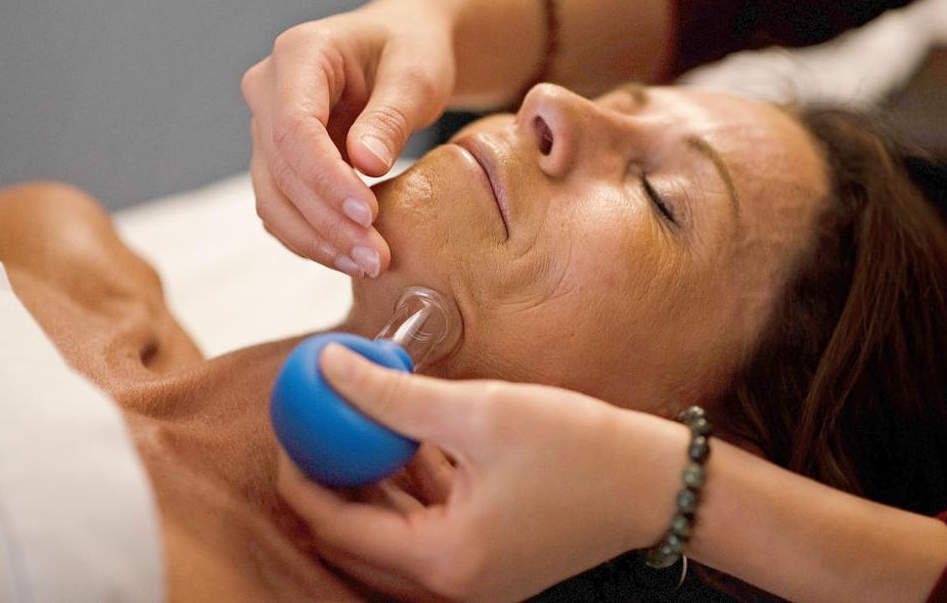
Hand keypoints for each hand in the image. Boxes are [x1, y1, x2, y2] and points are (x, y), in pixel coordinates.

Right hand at [241, 2, 455, 275]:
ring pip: (274, 197)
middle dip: (328, 220)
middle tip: (378, 257)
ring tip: (370, 264)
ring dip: (318, 239)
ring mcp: (266, 126)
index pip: (295, 127)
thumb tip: (366, 165)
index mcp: (299, 53)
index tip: (368, 214)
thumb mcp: (417, 74)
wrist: (402, 48)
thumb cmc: (412, 51)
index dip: (327, 178)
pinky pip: (282, 208)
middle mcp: (268, 88)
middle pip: (282, 168)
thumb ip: (391, 116)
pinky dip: (313, 238)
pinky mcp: (276, 159)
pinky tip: (353, 257)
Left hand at [277, 344, 684, 601]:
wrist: (655, 483)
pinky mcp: (489, 564)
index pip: (335, 525)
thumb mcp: (479, 411)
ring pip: (390, 537)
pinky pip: (427, 533)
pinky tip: (410, 443)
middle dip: (328, 482)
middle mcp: (451, 586)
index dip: (301, 473)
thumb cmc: (580, 448)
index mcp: (442, 560)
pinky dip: (410, 493)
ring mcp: (471, 580)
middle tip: (313, 427)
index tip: (291, 423)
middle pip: (355, 540)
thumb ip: (394, 395)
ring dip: (369, 485)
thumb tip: (330, 365)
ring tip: (356, 425)